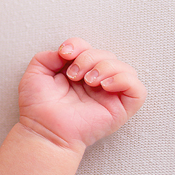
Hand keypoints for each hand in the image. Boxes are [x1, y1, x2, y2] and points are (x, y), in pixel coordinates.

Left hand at [18, 38, 145, 151]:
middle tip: (73, 75)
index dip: (78, 45)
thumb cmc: (38, 106)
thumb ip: (47, 56)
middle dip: (89, 58)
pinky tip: (104, 86)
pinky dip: (124, 80)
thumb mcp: (36, 72)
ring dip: (106, 67)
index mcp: (78, 72)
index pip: (88, 48)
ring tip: (88, 81)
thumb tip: (67, 52)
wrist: (43, 129)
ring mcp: (109, 95)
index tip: (64, 54)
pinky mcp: (120, 109)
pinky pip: (138, 90)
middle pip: (107, 55)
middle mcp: (96, 81)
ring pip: (126, 68)